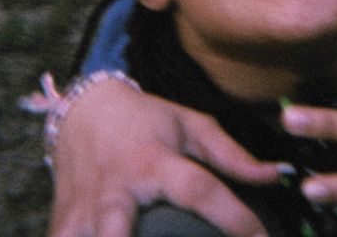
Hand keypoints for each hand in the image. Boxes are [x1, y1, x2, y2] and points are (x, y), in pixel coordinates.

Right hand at [49, 79, 281, 236]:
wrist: (83, 112)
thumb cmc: (145, 122)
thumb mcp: (189, 126)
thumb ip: (231, 155)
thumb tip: (275, 175)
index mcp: (152, 162)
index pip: (198, 189)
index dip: (233, 217)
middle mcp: (115, 190)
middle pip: (117, 230)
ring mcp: (82, 212)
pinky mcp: (61, 226)